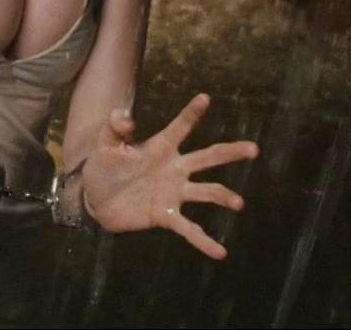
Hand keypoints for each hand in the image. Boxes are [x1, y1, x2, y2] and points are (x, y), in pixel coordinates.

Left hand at [81, 93, 259, 258]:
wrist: (96, 200)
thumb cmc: (105, 167)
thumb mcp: (105, 144)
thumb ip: (114, 127)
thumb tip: (125, 116)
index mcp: (161, 147)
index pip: (180, 128)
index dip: (191, 113)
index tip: (204, 98)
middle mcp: (174, 168)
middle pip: (208, 157)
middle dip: (231, 152)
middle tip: (254, 149)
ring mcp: (174, 193)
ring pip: (206, 191)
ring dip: (223, 196)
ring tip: (238, 203)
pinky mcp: (167, 215)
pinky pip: (189, 229)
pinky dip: (204, 241)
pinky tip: (220, 252)